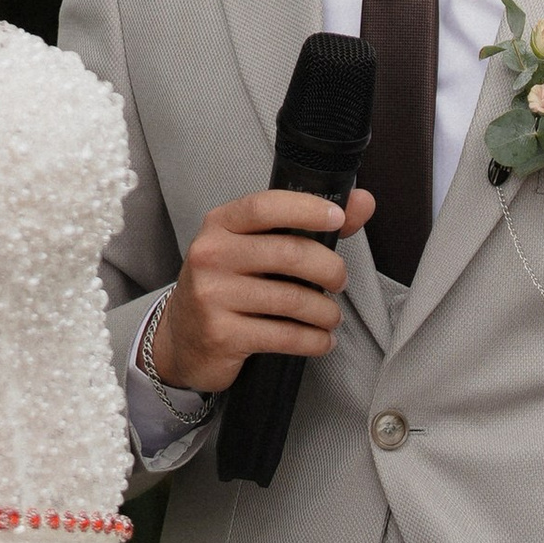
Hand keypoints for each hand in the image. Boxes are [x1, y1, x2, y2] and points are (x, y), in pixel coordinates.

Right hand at [149, 186, 375, 394]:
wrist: (181, 339)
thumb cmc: (227, 285)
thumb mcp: (253, 247)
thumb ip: (306, 224)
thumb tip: (362, 202)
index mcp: (220, 224)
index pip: (265, 206)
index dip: (306, 208)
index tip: (338, 218)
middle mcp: (211, 255)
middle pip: (289, 253)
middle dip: (330, 269)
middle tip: (339, 282)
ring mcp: (212, 296)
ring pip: (292, 299)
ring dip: (326, 312)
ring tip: (331, 317)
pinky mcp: (221, 335)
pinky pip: (284, 335)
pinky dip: (314, 340)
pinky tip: (321, 341)